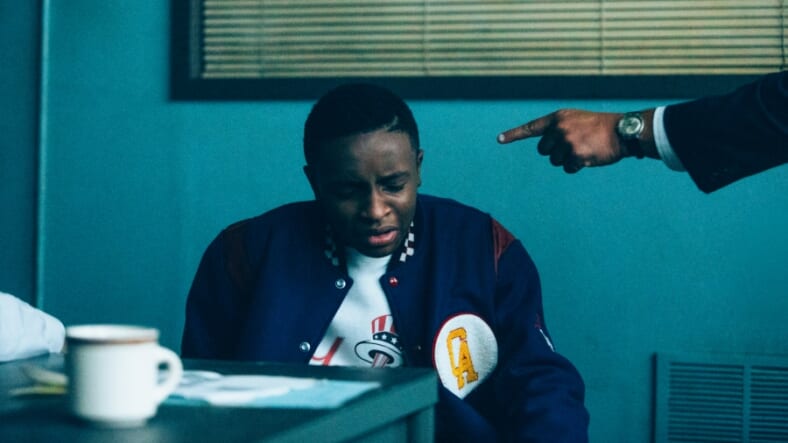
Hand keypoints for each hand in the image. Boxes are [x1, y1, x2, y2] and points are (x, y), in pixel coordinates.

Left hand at [497, 109, 630, 172]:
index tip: (499, 139)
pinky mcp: (575, 155)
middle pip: (544, 151)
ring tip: (584, 149)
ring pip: (555, 161)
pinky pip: (568, 168)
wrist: (622, 131)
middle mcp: (559, 128)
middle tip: (574, 145)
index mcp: (558, 118)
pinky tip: (589, 157)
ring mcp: (567, 142)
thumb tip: (545, 148)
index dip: (514, 135)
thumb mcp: (575, 120)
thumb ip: (559, 129)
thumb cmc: (600, 127)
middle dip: (556, 152)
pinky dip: (577, 167)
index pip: (531, 128)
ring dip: (567, 160)